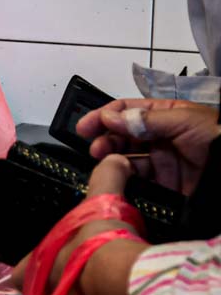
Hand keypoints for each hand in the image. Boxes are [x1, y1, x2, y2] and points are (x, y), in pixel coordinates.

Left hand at [10, 155, 137, 294]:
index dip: (29, 268)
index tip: (45, 262)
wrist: (123, 281)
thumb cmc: (98, 241)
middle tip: (89, 269)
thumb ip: (105, 179)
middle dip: (68, 283)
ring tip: (111, 283)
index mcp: (35, 271)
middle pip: (51, 293)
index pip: (18, 274)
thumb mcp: (99, 201)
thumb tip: (115, 160)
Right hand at [77, 98, 220, 194]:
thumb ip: (145, 120)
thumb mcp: (183, 120)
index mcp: (165, 115)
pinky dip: (124, 178)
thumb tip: (111, 118)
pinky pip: (136, 180)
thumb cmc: (219, 137)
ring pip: (125, 157)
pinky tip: (119, 175)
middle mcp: (160, 136)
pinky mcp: (162, 183)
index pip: (128, 111)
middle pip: (122, 135)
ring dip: (112, 158)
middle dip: (104, 138)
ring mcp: (160, 160)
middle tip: (94, 147)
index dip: (105, 115)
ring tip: (105, 161)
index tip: (87, 125)